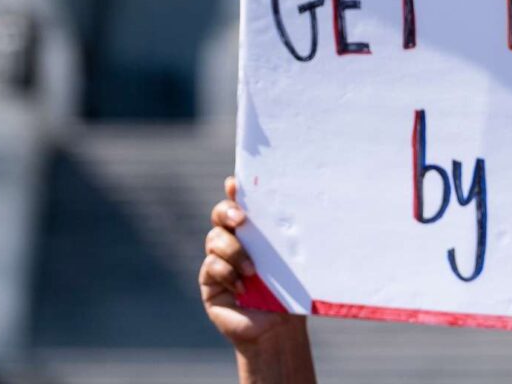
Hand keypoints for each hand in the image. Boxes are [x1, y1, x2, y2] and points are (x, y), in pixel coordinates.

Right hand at [200, 176, 291, 349]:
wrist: (277, 328)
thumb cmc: (288, 291)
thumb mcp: (290, 262)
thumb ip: (287, 240)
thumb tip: (303, 213)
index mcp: (254, 231)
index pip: (241, 202)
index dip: (235, 190)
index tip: (235, 183)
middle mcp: (233, 240)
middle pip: (219, 214)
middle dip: (227, 211)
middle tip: (241, 219)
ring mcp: (218, 259)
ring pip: (214, 238)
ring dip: (234, 251)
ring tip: (252, 271)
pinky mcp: (209, 280)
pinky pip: (211, 265)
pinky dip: (226, 273)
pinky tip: (240, 287)